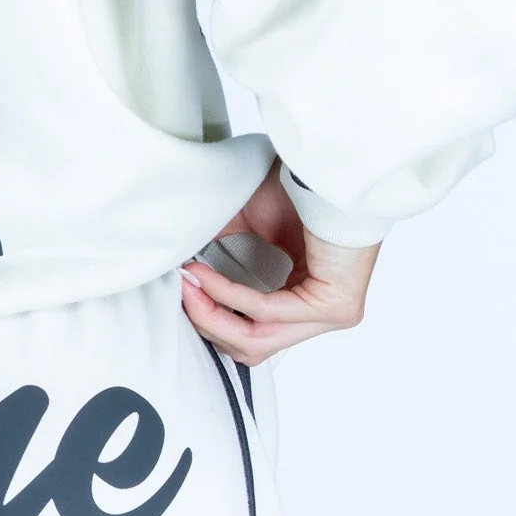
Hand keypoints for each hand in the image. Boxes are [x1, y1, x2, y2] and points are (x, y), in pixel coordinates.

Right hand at [179, 161, 379, 365]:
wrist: (327, 170)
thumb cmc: (299, 190)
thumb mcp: (248, 225)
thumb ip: (221, 250)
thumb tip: (181, 269)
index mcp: (306, 298)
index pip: (254, 334)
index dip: (212, 319)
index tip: (181, 292)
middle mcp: (321, 313)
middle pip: (251, 346)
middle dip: (207, 322)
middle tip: (180, 292)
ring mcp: (333, 314)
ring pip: (258, 340)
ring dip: (213, 313)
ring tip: (188, 286)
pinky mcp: (336, 307)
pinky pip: (268, 312)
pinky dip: (230, 295)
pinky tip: (206, 277)